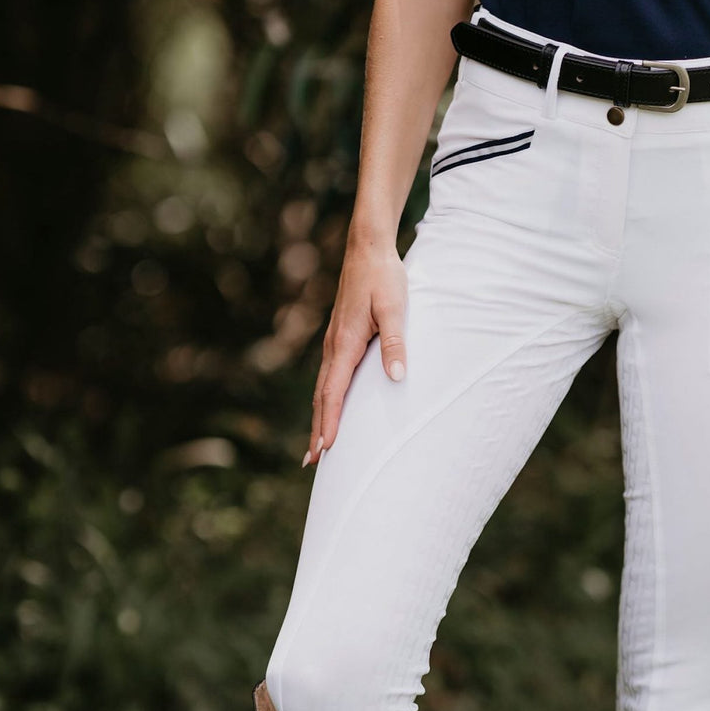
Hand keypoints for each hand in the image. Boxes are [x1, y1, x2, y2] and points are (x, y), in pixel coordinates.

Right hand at [303, 242, 408, 466]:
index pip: (333, 393)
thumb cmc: (384, 278)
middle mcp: (334, 346)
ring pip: (323, 388)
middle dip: (318, 429)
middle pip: (322, 397)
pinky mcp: (341, 337)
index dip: (329, 423)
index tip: (325, 450)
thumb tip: (397, 378)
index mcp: (345, 344)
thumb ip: (395, 344)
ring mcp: (335, 342)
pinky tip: (330, 407)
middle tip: (312, 462)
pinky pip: (330, 376)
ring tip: (318, 444)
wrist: (368, 248)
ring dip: (320, 417)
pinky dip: (327, 398)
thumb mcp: (395, 310)